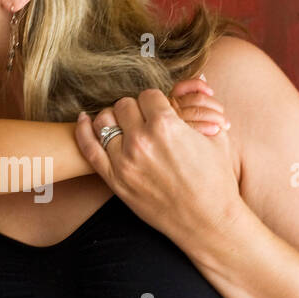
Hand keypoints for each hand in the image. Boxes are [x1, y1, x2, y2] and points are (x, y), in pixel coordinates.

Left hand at [74, 76, 242, 245]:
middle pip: (124, 105)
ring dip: (113, 118)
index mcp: (166, 125)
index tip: (159, 109)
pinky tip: (84, 119)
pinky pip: (88, 147)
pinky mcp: (114, 180)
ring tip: (123, 124)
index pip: (148, 95)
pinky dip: (83, 130)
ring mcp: (124, 161)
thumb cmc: (215, 179)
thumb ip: (198, 105)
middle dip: (136, 109)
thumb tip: (200, 77)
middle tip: (143, 119)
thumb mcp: (214, 136)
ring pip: (104, 120)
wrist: (207, 220)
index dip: (155, 101)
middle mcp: (141, 140)